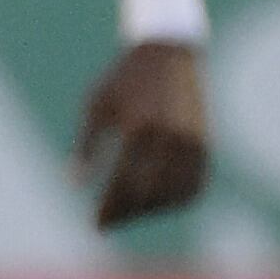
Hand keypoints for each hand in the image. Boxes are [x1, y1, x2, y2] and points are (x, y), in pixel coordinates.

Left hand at [77, 40, 210, 227]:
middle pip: (149, 194)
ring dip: (150, 210)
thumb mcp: (97, 105)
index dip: (109, 208)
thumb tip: (74, 184)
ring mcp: (193, 143)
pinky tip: (156, 204)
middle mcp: (171, 138)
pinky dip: (176, 201)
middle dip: (126, 214)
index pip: (124, 182)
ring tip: (128, 212)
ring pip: (174, 195)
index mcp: (141, 126)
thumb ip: (86, 145)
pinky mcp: (206, 146)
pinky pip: (194, 186)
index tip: (96, 224)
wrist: (169, 53)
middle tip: (107, 223)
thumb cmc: (125, 80)